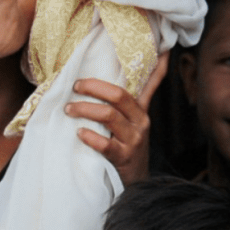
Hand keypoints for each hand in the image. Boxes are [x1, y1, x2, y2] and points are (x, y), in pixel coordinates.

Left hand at [65, 51, 169, 185]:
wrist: (135, 183)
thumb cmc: (127, 147)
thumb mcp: (131, 123)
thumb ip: (126, 101)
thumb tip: (119, 82)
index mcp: (141, 110)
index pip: (152, 82)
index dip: (158, 65)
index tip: (161, 46)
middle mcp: (140, 122)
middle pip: (119, 95)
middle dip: (94, 87)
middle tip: (75, 86)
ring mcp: (133, 140)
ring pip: (109, 116)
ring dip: (85, 109)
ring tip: (68, 109)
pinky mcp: (123, 157)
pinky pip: (106, 144)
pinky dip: (90, 137)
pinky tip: (79, 133)